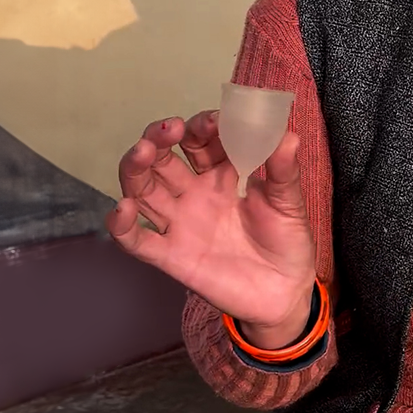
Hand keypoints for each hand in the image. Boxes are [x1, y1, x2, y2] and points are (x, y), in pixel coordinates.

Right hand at [107, 110, 315, 348]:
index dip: (203, 127)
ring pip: (145, 190)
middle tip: (169, 129)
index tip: (215, 120)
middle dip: (161, 139)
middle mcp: (195, 194)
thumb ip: (284, 170)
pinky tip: (123, 210)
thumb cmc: (287, 240)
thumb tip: (288, 134)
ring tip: (142, 152)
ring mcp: (180, 223)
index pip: (202, 141)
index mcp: (223, 174)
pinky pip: (138, 241)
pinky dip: (123, 226)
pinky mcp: (172, 256)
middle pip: (165, 159)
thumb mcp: (289, 201)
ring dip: (137, 169)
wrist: (284, 292)